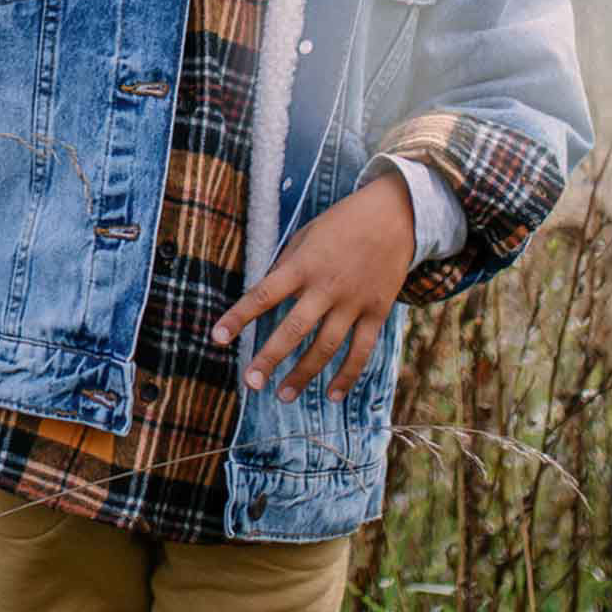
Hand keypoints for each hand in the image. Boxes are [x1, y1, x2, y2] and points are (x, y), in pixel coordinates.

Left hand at [212, 171, 416, 402]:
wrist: (394, 216)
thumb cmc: (341, 224)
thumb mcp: (305, 236)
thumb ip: (286, 267)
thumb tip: (266, 297)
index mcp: (303, 265)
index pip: (263, 294)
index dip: (239, 317)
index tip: (217, 337)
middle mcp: (327, 287)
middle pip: (294, 329)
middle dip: (270, 357)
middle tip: (251, 382)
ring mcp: (354, 301)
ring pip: (326, 346)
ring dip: (304, 374)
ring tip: (284, 395)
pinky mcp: (377, 311)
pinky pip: (361, 350)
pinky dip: (347, 375)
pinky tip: (332, 395)